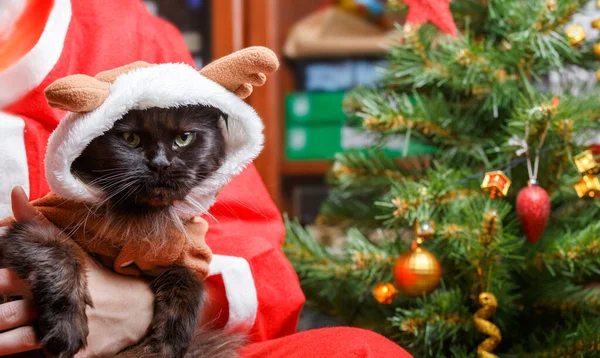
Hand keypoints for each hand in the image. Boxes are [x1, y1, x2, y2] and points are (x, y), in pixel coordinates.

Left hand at [0, 187, 154, 356]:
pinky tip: (13, 355)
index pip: (5, 279)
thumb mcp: (71, 249)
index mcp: (50, 276)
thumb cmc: (97, 278)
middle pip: (4, 314)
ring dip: (0, 342)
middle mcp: (53, 302)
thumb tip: (15, 192)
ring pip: (17, 342)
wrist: (138, 309)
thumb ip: (38, 224)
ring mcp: (64, 329)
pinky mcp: (73, 352)